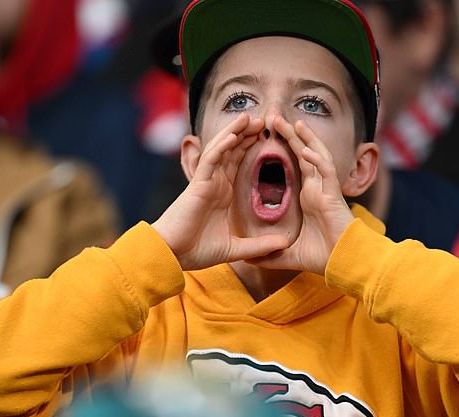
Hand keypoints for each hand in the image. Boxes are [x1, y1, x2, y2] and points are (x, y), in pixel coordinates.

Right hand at [153, 114, 290, 270]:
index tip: (268, 136)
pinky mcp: (197, 185)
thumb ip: (259, 245)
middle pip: (232, 151)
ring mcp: (206, 182)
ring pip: (221, 150)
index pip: (238, 163)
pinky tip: (234, 135)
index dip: (251, 148)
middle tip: (264, 119)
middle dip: (246, 134)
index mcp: (223, 194)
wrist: (174, 256)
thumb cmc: (198, 251)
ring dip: (235, 132)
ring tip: (250, 117)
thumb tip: (285, 245)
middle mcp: (215, 184)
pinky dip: (222, 146)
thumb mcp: (236, 249)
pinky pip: (211, 160)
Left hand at [250, 117, 354, 274]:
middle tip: (273, 118)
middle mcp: (318, 188)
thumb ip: (270, 254)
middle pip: (303, 154)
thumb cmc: (324, 257)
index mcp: (309, 196)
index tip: (267, 136)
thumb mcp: (289, 255)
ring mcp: (327, 189)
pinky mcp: (334, 195)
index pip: (295, 165)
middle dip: (290, 135)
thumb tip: (249, 261)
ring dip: (304, 138)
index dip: (284, 149)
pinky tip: (305, 149)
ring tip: (291, 121)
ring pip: (316, 156)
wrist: (345, 264)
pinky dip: (316, 159)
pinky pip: (326, 172)